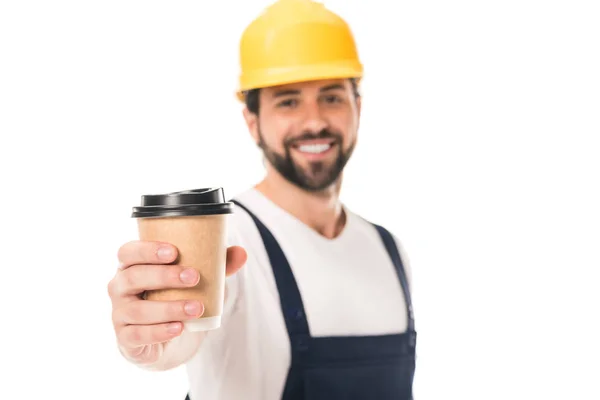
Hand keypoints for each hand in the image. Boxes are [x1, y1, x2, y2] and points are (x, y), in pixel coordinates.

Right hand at [107, 240, 246, 363]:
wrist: (170, 336)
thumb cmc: (176, 295)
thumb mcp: (196, 278)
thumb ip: (217, 264)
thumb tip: (242, 253)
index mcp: (132, 266)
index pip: (127, 252)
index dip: (146, 250)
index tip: (174, 252)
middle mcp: (120, 287)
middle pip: (132, 277)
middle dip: (164, 276)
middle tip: (195, 277)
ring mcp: (120, 314)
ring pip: (137, 309)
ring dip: (169, 307)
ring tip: (196, 308)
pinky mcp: (126, 339)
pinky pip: (137, 335)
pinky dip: (159, 331)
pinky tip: (179, 328)